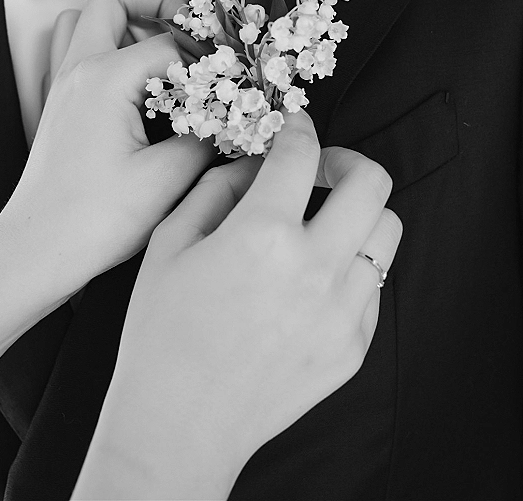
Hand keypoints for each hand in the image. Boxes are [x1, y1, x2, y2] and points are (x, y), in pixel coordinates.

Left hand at [4, 0, 215, 291]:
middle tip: (193, 27)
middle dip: (157, 0)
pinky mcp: (61, 103)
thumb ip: (207, 137)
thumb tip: (231, 117)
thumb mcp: (166, 179)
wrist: (39, 250)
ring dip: (128, 20)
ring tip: (165, 48)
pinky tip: (137, 80)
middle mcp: (78, 70)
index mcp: (104, 80)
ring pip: (88, 18)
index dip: (207, 53)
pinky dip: (109, 46)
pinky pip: (79, 49)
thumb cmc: (94, 220)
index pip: (168, 42)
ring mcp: (64, 84)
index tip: (232, 73)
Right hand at [75, 111, 401, 500]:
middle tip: (320, 169)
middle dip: (346, 159)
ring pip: (387, 232)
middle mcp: (315, 268)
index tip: (293, 125)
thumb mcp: (170, 243)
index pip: (302, 152)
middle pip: (372, 182)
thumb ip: (215, 188)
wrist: (180, 425)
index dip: (298, 125)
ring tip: (323, 223)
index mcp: (263, 234)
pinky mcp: (354, 345)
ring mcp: (342, 311)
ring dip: (358, 212)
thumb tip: (253, 165)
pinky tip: (313, 278)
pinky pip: (373, 286)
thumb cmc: (163, 332)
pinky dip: (350, 266)